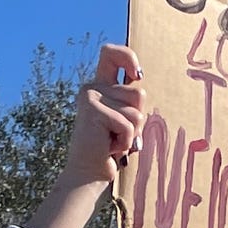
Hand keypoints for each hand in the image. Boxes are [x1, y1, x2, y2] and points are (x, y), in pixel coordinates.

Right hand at [26, 45, 144, 227]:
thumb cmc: (109, 148)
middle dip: (138, 117)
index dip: (128, 57)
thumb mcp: (124, 119)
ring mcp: (91, 97)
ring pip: (136, 110)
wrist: (88, 173)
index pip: (111, 54)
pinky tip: (110, 147)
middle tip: (120, 133)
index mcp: (100, 86)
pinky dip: (126, 141)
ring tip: (114, 140)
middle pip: (138, 92)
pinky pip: (128, 125)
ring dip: (132, 132)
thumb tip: (140, 81)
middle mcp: (92, 88)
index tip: (137, 74)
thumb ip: (130, 100)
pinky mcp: (93, 111)